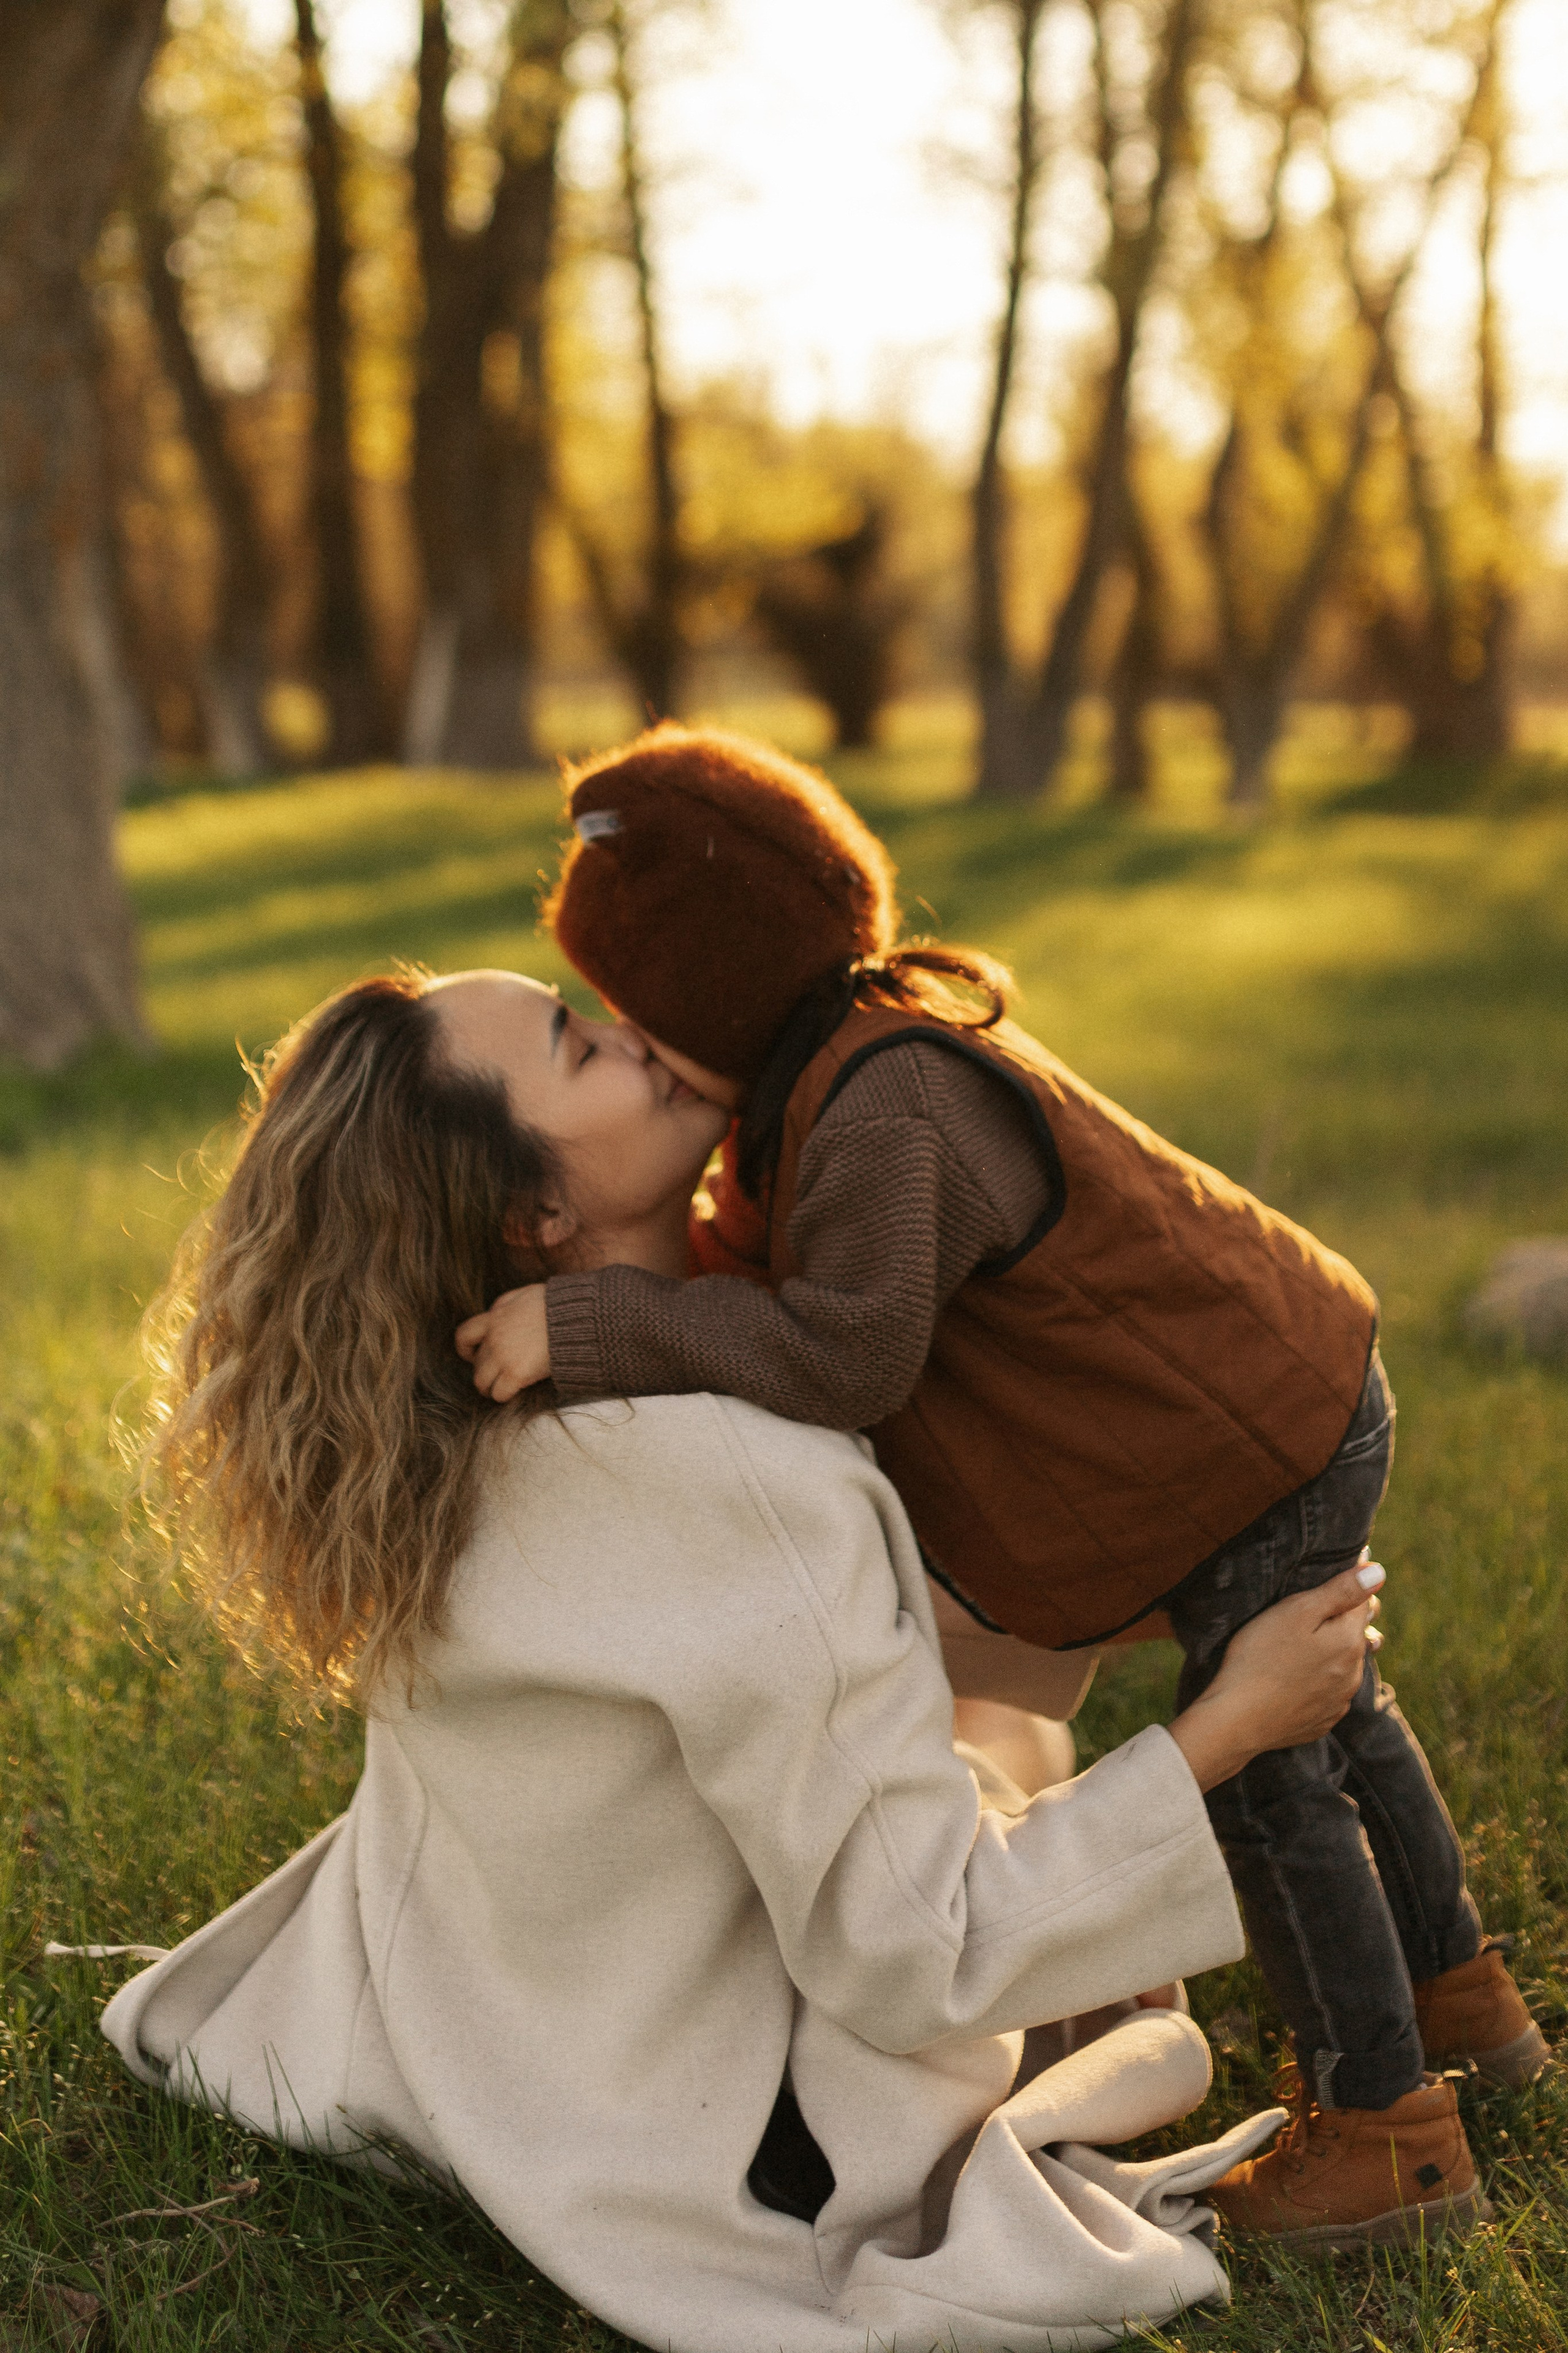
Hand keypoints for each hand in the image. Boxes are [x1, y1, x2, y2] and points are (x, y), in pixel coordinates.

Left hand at [455, 1284, 550, 1401]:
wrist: (577, 1319)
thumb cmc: (558, 1305)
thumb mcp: (526, 1295)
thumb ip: (507, 1304)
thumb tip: (497, 1312)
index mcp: (494, 1317)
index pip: (463, 1335)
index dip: (465, 1350)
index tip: (473, 1356)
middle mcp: (493, 1338)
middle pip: (477, 1363)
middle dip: (484, 1371)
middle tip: (495, 1376)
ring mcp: (503, 1357)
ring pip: (482, 1382)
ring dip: (490, 1387)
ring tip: (500, 1389)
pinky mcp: (516, 1374)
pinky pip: (499, 1393)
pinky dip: (504, 1396)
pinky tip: (513, 1393)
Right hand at [1169, 1558, 1383, 1792]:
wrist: (1235, 1720)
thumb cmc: (1260, 1657)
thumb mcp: (1296, 1612)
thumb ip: (1340, 1591)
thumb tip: (1379, 1571)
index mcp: (1349, 1641)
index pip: (1363, 1603)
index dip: (1348, 1587)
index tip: (1329, 1579)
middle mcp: (1353, 1674)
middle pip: (1357, 1635)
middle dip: (1343, 1621)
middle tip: (1312, 1611)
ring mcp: (1339, 1702)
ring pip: (1347, 1666)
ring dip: (1335, 1653)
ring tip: (1306, 1645)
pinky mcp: (1322, 1721)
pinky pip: (1331, 1693)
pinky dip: (1322, 1682)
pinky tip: (1298, 1678)